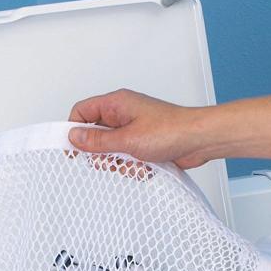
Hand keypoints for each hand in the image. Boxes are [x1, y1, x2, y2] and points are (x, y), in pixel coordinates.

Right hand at [68, 89, 211, 167]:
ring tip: (133, 163)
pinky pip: (125, 156)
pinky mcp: (142, 142)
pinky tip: (144, 167)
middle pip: (95, 134)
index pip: (82, 112)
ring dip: (118, 161)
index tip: (72, 149)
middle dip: (101, 152)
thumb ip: (97, 141)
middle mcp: (122, 113)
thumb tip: (73, 137)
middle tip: (110, 160)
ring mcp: (132, 128)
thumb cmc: (170, 131)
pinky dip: (132, 165)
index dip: (73, 130)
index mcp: (116, 103)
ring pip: (110, 149)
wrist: (199, 140)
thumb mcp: (126, 140)